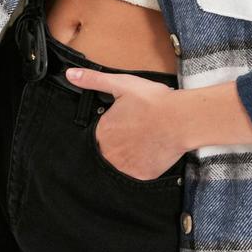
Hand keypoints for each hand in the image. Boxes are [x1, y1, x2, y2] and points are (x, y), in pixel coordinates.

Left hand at [64, 67, 184, 179]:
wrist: (181, 119)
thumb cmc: (153, 101)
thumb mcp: (121, 84)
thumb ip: (93, 80)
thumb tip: (71, 75)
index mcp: (102, 132)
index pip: (99, 134)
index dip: (113, 126)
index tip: (126, 121)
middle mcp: (109, 153)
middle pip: (108, 150)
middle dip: (120, 142)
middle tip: (137, 130)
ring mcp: (125, 167)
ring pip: (121, 163)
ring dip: (129, 154)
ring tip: (144, 140)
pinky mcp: (142, 176)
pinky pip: (137, 172)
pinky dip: (143, 164)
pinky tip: (151, 151)